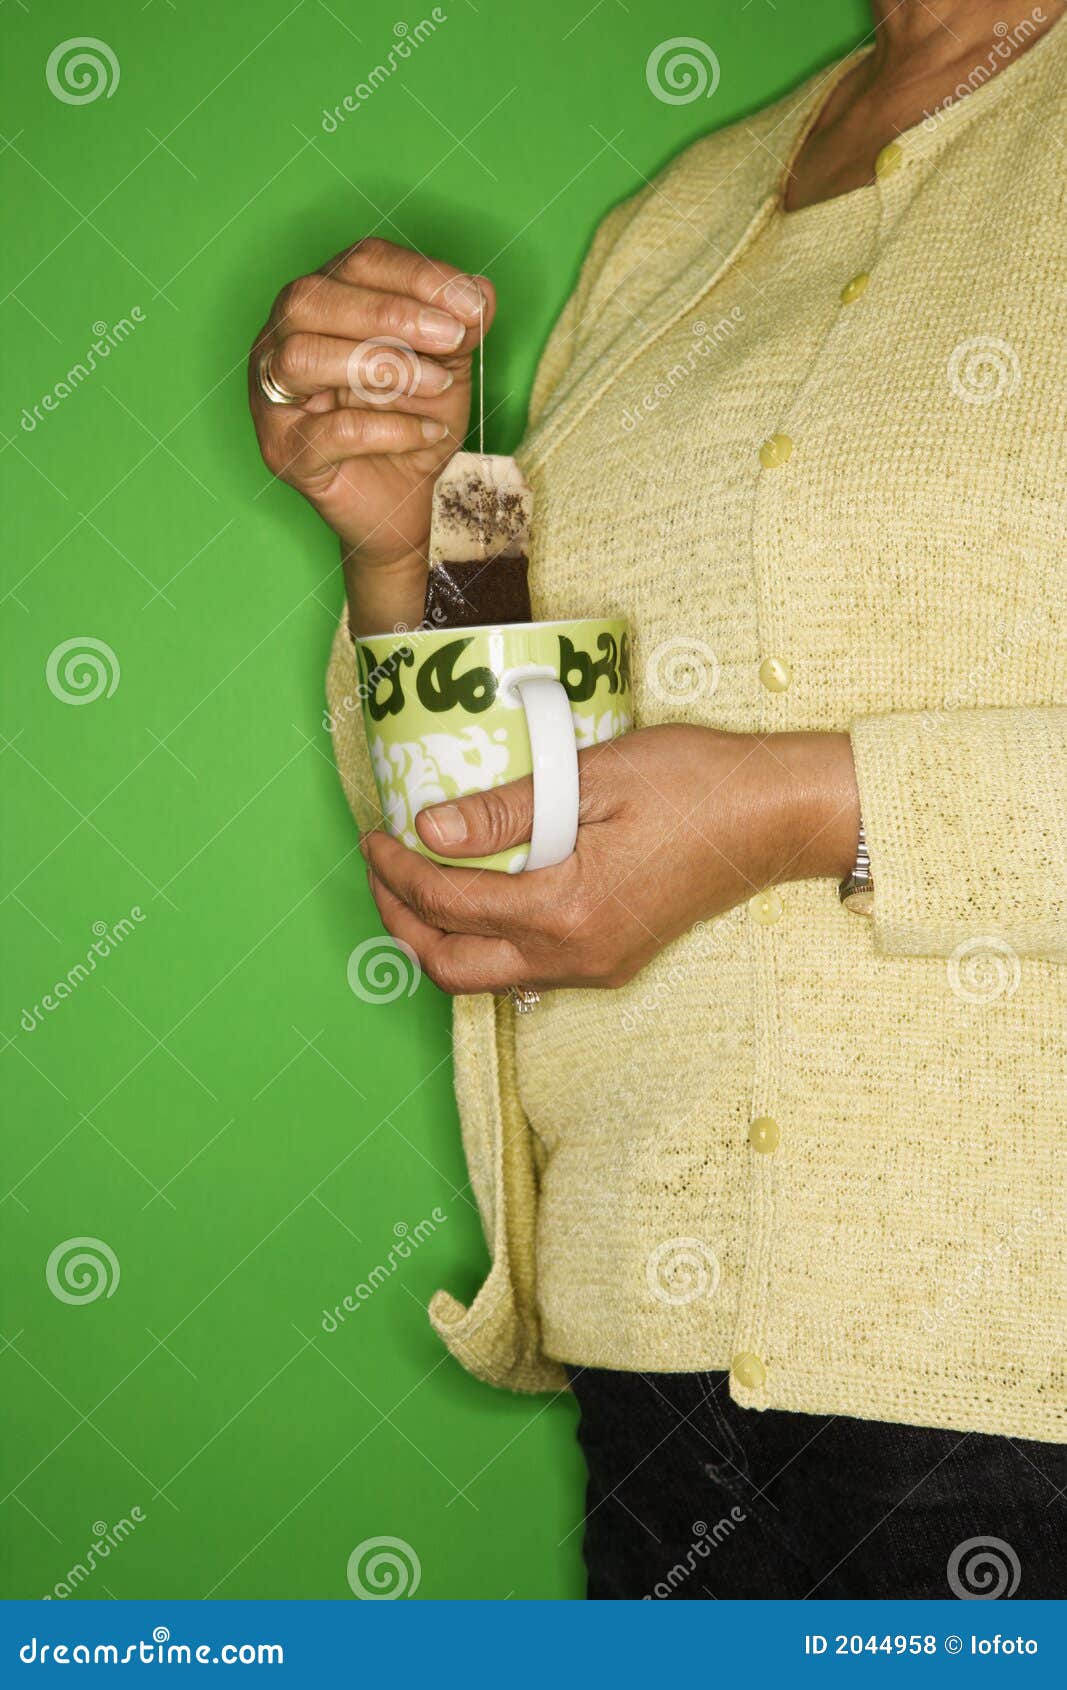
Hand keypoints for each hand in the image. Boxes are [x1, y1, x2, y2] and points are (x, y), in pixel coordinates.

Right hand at [248, 237, 494, 624]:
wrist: (405, 504)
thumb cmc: (414, 424)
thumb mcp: (448, 367)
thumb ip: (459, 326)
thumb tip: (480, 292)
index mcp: (322, 304)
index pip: (356, 262)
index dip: (416, 275)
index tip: (471, 303)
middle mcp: (281, 341)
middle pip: (312, 299)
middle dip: (392, 312)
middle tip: (452, 336)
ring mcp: (274, 398)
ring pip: (302, 357)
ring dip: (380, 363)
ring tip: (438, 383)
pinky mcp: (285, 452)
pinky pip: (328, 431)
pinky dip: (386, 428)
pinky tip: (427, 432)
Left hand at [360, 725, 859, 994]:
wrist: (776, 820)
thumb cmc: (695, 783)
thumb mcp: (594, 777)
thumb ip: (508, 811)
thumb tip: (430, 829)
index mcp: (567, 908)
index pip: (450, 902)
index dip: (398, 870)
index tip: (375, 833)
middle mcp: (576, 955)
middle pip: (452, 966)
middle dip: (400, 922)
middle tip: (379, 869)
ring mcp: (596, 967)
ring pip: (486, 979)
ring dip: (438, 939)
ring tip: (414, 884)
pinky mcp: (612, 962)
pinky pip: (524, 971)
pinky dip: (483, 943)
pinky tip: (477, 898)